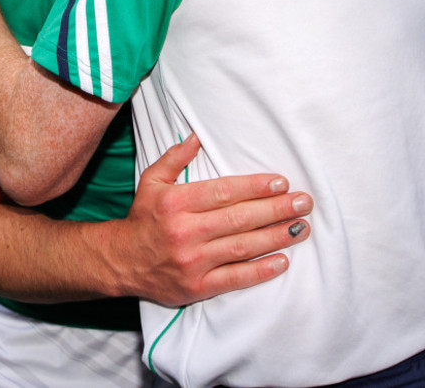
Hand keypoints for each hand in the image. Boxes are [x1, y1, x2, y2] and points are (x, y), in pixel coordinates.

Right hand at [110, 134, 311, 305]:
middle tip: (304, 202)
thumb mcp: (152, 181)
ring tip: (301, 227)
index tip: (280, 182)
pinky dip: (260, 271)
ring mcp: (193, 261)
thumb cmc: (143, 218)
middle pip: (240, 219)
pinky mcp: (197, 287)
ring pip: (242, 247)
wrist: (120, 262)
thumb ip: (175, 157)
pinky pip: (235, 279)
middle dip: (276, 210)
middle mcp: (186, 231)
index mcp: (177, 202)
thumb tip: (197, 136)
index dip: (255, 187)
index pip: (224, 192)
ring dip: (276, 237)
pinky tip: (282, 261)